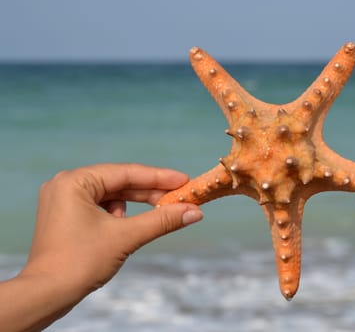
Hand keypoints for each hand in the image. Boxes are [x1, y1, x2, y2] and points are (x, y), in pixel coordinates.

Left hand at [0, 163, 201, 331]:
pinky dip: (120, 214)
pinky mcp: (66, 216)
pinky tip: (128, 226)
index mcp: (74, 181)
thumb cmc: (79, 263)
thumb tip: (194, 211)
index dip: (159, 177)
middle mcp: (66, 184)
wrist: (47, 295)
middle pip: (119, 182)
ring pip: (111, 195)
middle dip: (150, 192)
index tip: (184, 180)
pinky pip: (101, 207)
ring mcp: (64, 200)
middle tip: (179, 197)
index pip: (126, 173)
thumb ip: (162, 220)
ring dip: (136, 204)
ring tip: (157, 213)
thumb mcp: (126, 237)